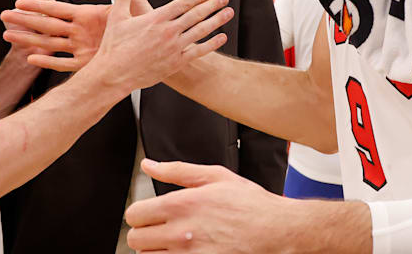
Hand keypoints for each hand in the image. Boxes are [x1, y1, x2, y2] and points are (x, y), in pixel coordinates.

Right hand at [3, 0, 170, 72]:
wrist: (154, 48)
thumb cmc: (143, 23)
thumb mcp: (131, 0)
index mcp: (87, 14)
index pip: (57, 8)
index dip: (38, 5)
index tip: (19, 0)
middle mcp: (80, 30)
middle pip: (47, 25)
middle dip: (25, 20)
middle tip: (3, 16)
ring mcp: (81, 47)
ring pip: (49, 43)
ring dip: (29, 39)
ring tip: (8, 35)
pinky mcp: (87, 63)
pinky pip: (63, 64)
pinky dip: (48, 62)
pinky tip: (30, 59)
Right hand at [87, 0, 232, 91]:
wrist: (114, 74)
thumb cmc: (115, 47)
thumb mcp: (117, 15)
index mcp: (156, 19)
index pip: (183, 3)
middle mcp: (168, 32)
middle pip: (196, 14)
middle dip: (212, 5)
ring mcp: (173, 47)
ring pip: (200, 31)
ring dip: (216, 20)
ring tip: (228, 13)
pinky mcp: (175, 63)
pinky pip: (198, 51)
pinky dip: (212, 44)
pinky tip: (221, 38)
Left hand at [125, 160, 281, 252]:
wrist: (277, 232)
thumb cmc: (251, 205)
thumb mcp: (215, 177)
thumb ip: (176, 171)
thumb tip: (149, 166)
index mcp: (181, 206)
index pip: (133, 215)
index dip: (140, 214)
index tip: (150, 215)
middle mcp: (180, 234)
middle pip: (135, 240)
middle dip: (145, 233)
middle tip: (162, 229)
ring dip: (157, 250)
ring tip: (175, 243)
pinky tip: (185, 251)